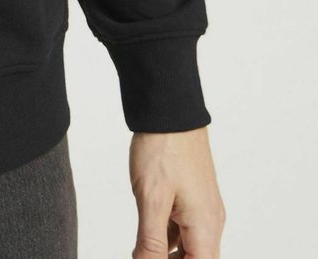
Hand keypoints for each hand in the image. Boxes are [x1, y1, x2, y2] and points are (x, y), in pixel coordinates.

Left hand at [129, 128, 225, 256]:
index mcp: (205, 226)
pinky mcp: (193, 197)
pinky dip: (168, 238)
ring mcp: (202, 208)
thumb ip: (151, 241)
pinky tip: (148, 236)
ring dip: (169, 254)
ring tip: (143, 250)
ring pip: (190, 247)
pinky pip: (184, 229)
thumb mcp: (151, 199)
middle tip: (144, 255)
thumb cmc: (163, 148)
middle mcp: (210, 221)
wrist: (169, 108)